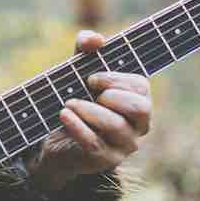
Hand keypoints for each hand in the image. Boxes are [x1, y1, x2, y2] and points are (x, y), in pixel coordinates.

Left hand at [31, 30, 151, 189]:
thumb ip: (86, 50)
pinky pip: (94, 144)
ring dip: (90, 110)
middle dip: (113, 96)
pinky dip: (77, 126)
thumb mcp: (79, 70)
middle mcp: (137, 126)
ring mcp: (123, 146)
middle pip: (141, 108)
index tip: (91, 77)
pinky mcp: (103, 160)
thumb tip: (94, 40)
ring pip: (116, 127)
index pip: (141, 87)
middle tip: (88, 90)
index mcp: (138, 101)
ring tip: (69, 103)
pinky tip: (64, 115)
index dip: (117, 79)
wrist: (57, 138)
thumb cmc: (77, 100)